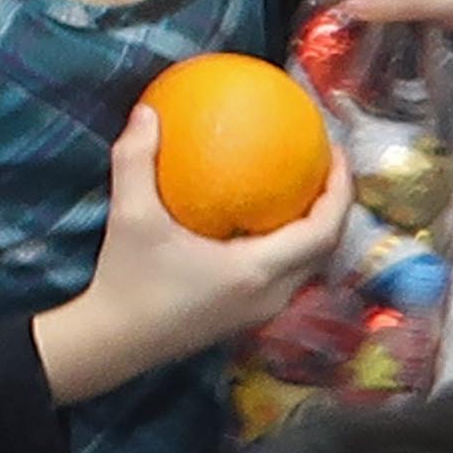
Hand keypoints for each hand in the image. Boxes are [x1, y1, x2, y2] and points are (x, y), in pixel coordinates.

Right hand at [48, 107, 354, 405]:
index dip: (340, 190)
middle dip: (335, 203)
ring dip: (316, 226)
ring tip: (305, 186)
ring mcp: (260, 311)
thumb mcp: (130, 216)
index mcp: (256, 271)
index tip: (336, 151)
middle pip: (327, 247)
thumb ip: (136, 160)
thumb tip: (147, 110)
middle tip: (324, 162)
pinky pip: (287, 274)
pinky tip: (264, 219)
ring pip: (309, 264)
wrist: (112, 343)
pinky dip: (292, 243)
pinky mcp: (246, 316)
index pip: (323, 230)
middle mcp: (270, 294)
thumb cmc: (126, 282)